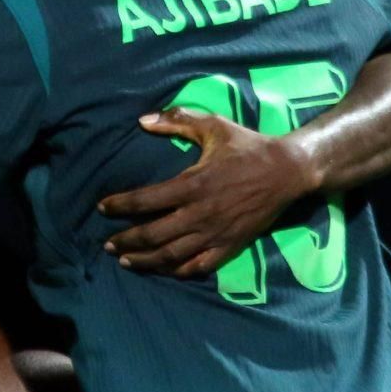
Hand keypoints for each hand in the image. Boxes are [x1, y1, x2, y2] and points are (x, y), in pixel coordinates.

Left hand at [99, 108, 321, 275]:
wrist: (288, 171)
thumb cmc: (248, 146)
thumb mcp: (213, 126)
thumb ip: (177, 121)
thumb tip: (142, 120)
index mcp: (193, 184)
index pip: (145, 200)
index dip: (119, 205)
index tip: (102, 207)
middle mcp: (200, 214)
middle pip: (153, 234)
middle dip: (126, 240)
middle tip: (108, 244)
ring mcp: (215, 233)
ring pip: (172, 255)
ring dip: (145, 260)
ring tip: (126, 260)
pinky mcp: (230, 246)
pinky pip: (198, 266)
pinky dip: (177, 270)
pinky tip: (164, 270)